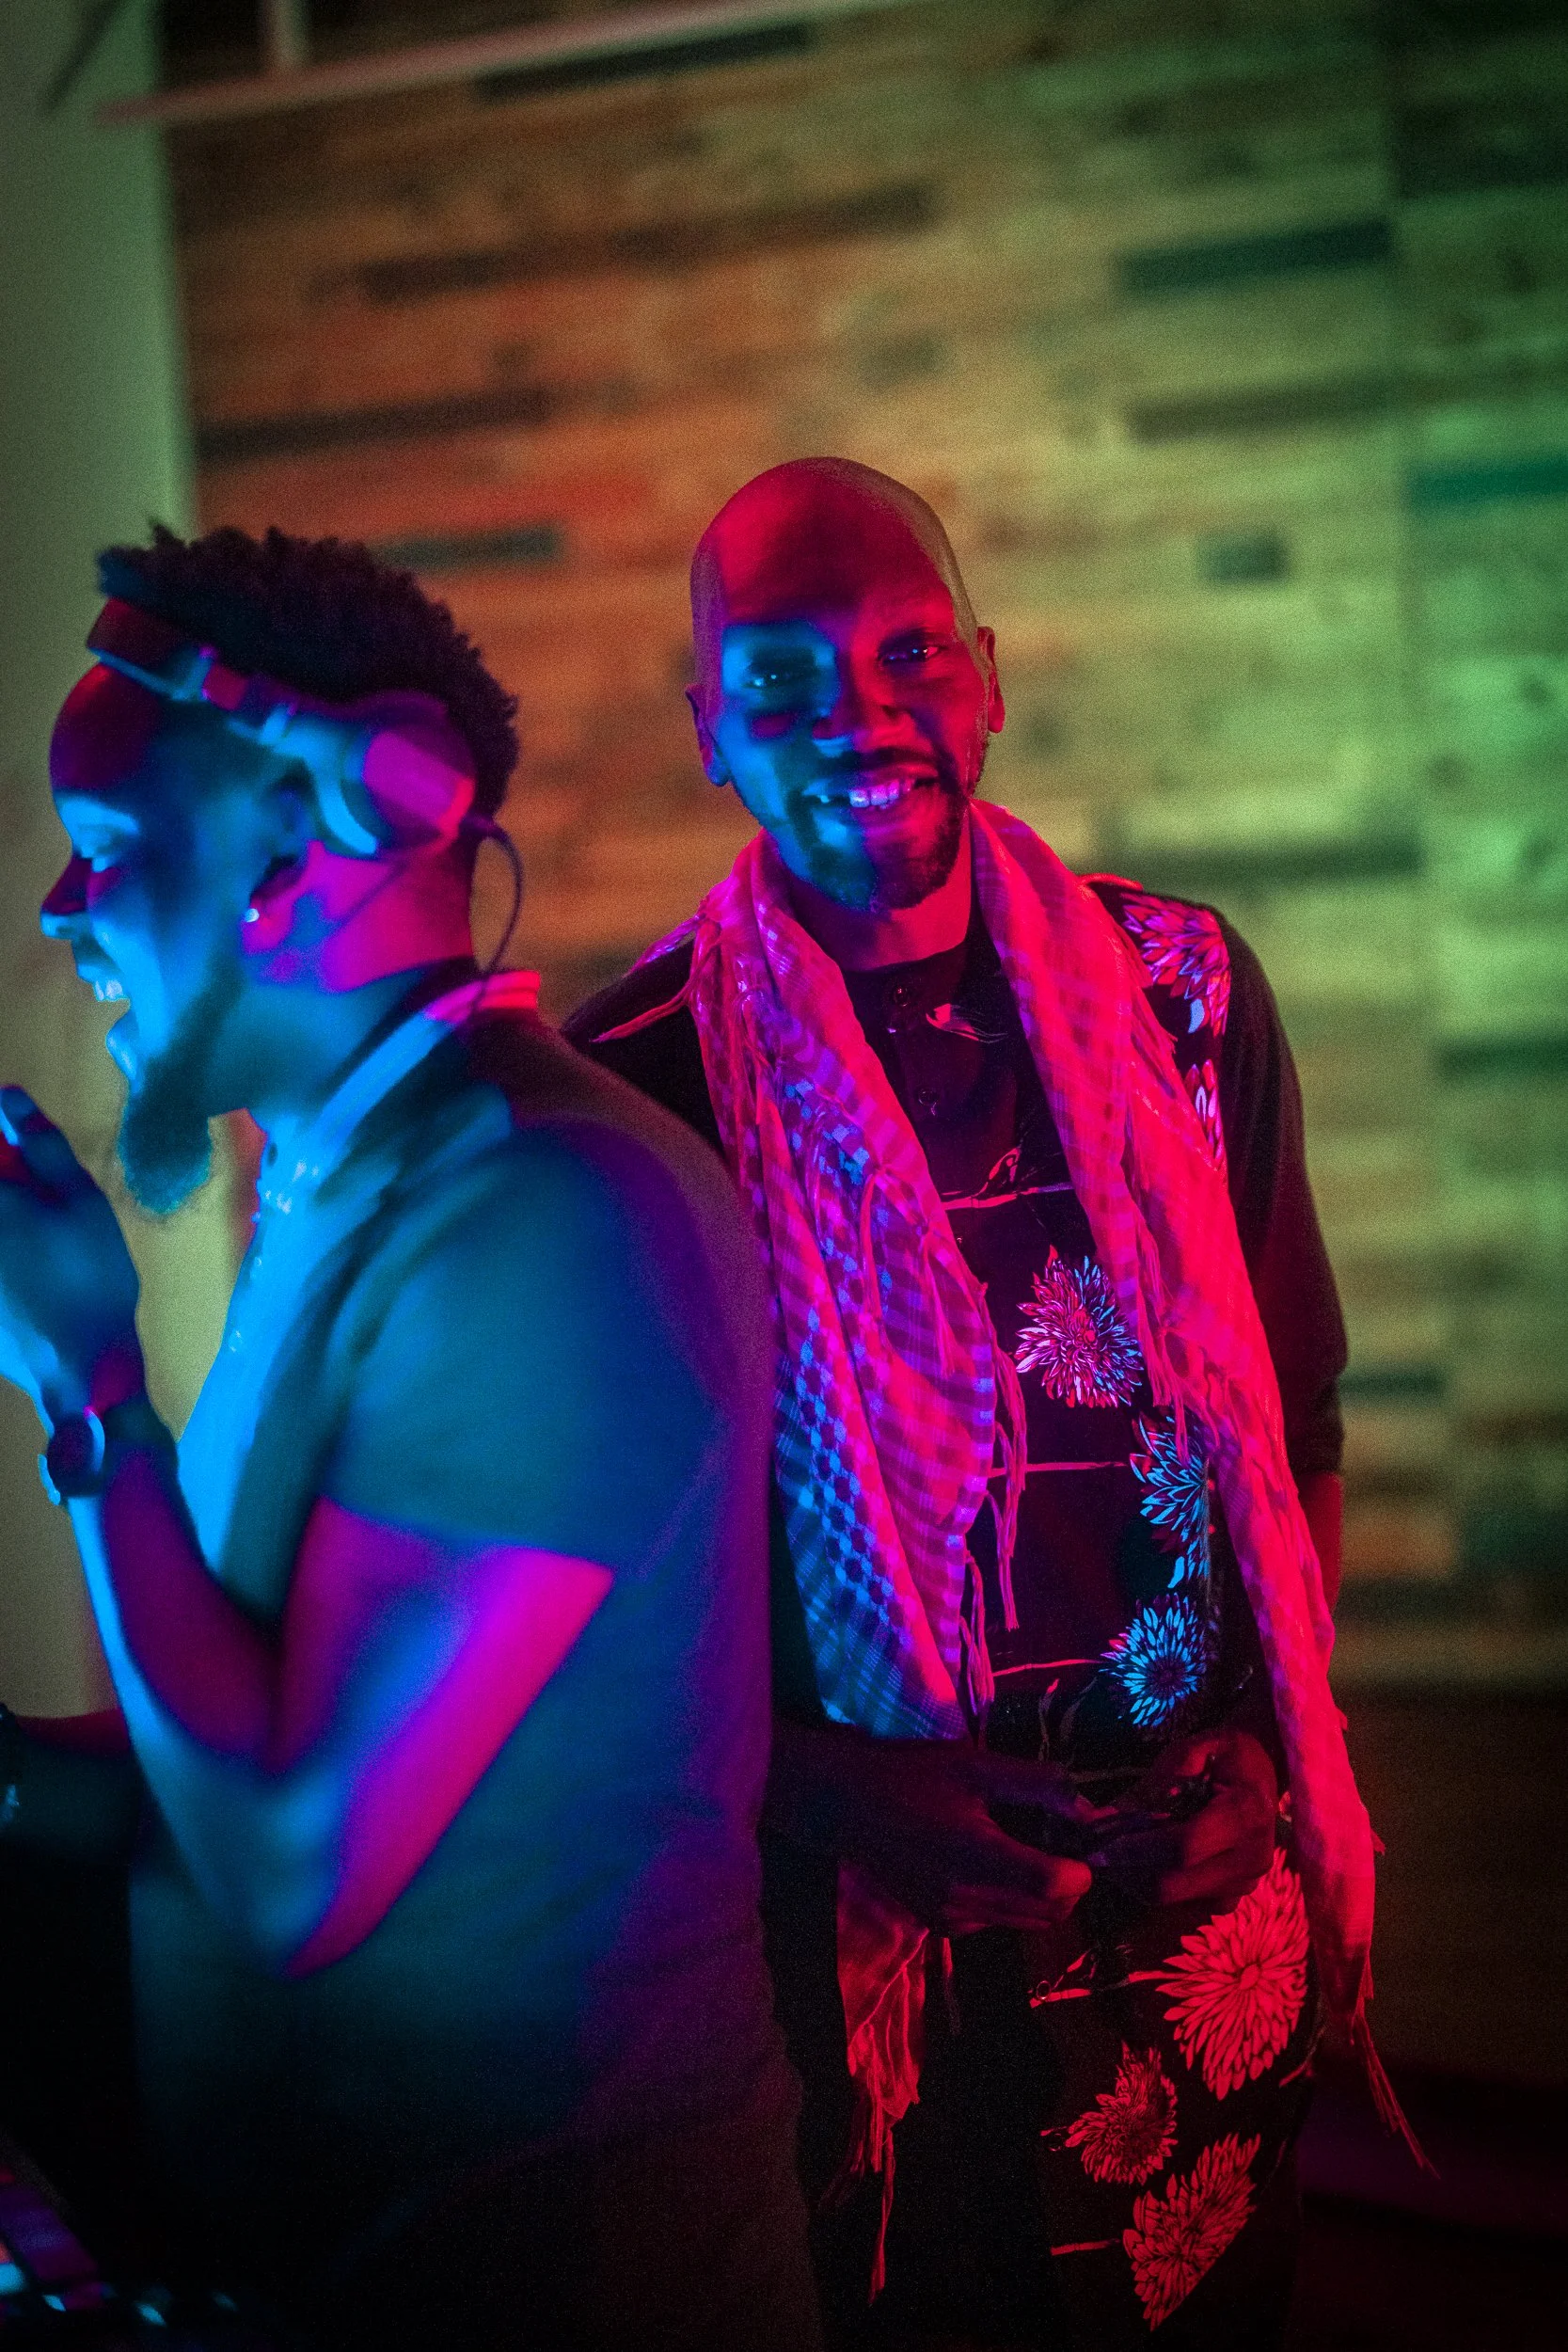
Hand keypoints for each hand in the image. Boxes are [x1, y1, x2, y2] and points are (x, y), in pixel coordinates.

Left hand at [0, 1089, 141, 1424]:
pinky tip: (29, 1285)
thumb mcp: (81, 1200)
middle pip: (1, 1198)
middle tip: (44, 1212)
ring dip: (17, 1235)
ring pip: (2, 1236)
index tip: (22, 1161)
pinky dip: (9, 1269)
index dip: (8, 1156)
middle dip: (14, 1193)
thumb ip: (42, 1144)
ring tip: (45, 1255)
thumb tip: (9, 1095)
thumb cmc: (89, 1273)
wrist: (79, 1364)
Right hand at [769, 1721, 1097, 1935]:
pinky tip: (995, 1864)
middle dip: (1070, 1883)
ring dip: (1045, 1894)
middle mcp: (968, 1900)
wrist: (846, 1807)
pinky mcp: (942, 1926)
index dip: (1082, 1867)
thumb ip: (1039, 1784)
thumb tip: (1089, 1808)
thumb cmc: (912, 1776)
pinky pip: (1000, 1922)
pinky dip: (1014, 1901)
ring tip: (1030, 1850)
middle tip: (1061, 1842)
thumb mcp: (978, 1766)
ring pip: (1029, 1922)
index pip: (1056, 1885)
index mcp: (978, 1856)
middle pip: (1051, 1912)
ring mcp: (954, 1919)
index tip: (1082, 1838)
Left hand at [1091, 1726, 1278, 1909]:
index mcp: (1246, 1813)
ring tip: (1119, 1854)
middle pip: (1175, 1883)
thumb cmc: (1223, 1755)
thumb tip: (1099, 1819)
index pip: (1183, 1847)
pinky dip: (1158, 1886)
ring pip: (1175, 1899)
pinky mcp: (1234, 1898)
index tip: (1101, 1841)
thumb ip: (1149, 1787)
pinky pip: (1184, 1904)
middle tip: (1099, 1852)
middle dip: (1130, 1869)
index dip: (1137, 1848)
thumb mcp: (1189, 1753)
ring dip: (1139, 1880)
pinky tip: (1147, 1862)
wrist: (1263, 1771)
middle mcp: (1252, 1857)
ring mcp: (1246, 1883)